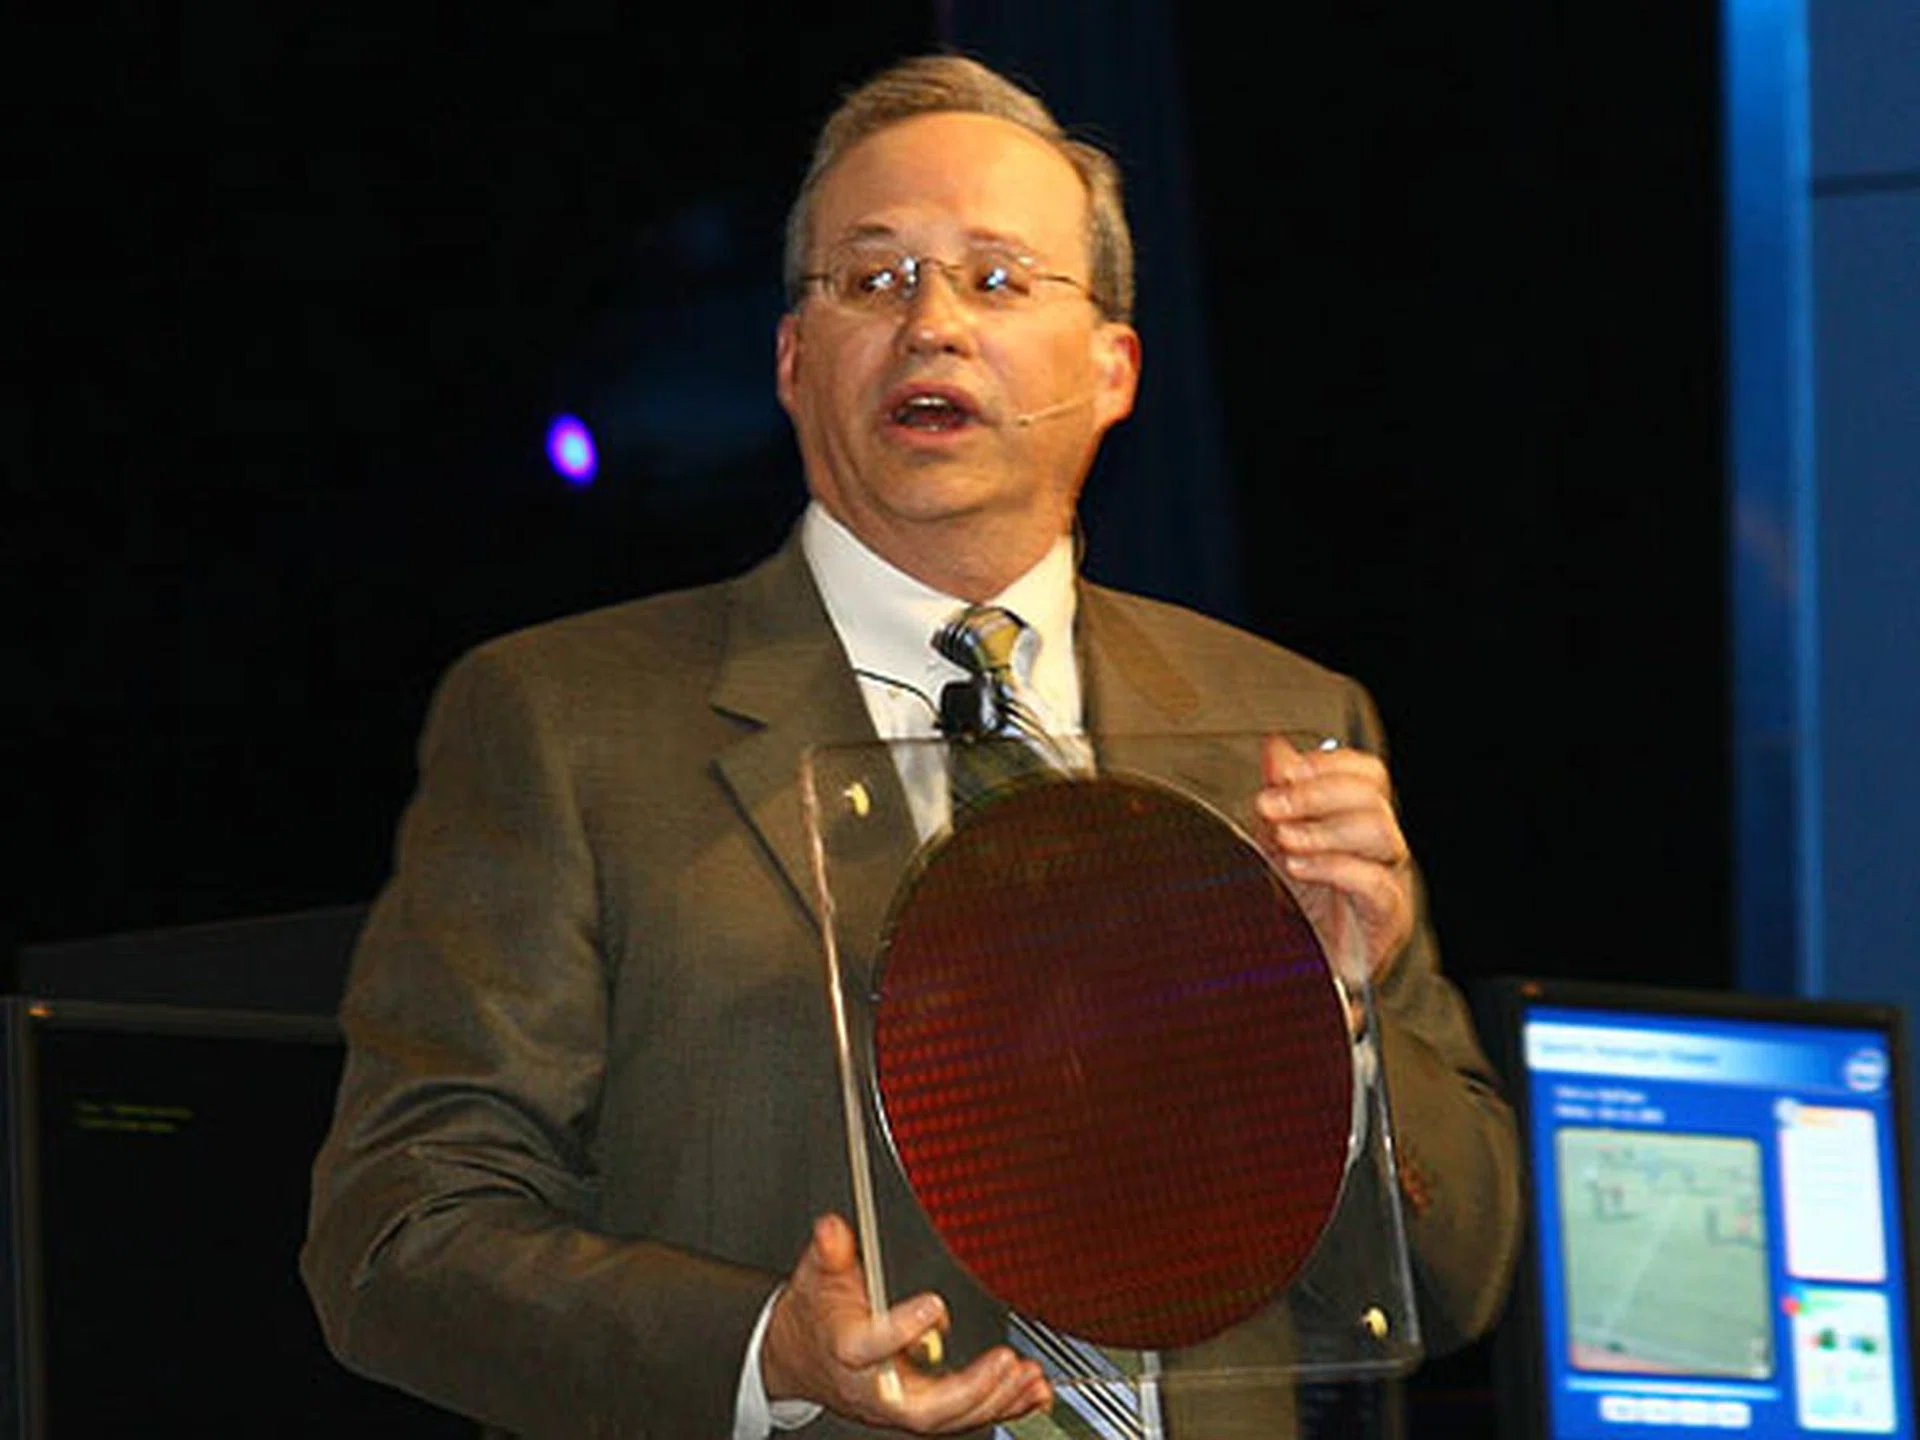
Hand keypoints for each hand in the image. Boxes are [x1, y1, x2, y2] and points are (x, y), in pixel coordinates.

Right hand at [761, 1214, 1050, 1433]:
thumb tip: (833, 1230)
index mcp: (848, 1350)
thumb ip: (830, 1252)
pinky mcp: (922, 1408)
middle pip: (920, 1407)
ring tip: (1028, 1377)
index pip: (870, 1347)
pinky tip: (1032, 1394)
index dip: (901, 1330)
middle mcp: (876, 1387)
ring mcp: (900, 1404)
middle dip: (968, 1389)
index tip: (935, 1306)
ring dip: (994, 1401)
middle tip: (1004, 1361)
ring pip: (948, 1419)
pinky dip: (1002, 1407)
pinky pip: (963, 1416)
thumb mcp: (817, 1275)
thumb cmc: (818, 1317)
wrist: (803, 1356)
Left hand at [1255, 734, 1413, 986]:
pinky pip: (1376, 882)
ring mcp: (1388, 880)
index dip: (1330, 765)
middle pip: (1373, 796)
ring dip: (1324, 829)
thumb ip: (1280, 794)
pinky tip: (1298, 867)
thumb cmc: (1294, 907)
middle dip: (1316, 793)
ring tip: (1284, 838)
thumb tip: (1276, 747)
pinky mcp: (1387, 917)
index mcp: (1357, 822)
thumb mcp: (1275, 842)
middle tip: (1269, 804)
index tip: (1284, 772)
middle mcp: (1380, 847)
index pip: (1368, 774)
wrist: (1296, 972)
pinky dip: (1334, 867)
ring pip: (1381, 831)